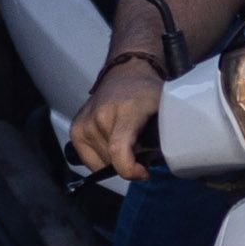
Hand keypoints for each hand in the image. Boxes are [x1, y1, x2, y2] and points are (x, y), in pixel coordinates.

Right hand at [71, 58, 164, 179]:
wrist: (125, 73)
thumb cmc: (147, 94)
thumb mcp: (166, 109)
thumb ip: (169, 133)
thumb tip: (168, 159)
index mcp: (126, 110)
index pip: (118, 149)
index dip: (130, 170)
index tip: (143, 172)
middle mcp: (101, 115)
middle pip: (112, 161)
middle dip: (128, 163)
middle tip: (140, 149)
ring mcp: (85, 121)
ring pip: (100, 162)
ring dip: (115, 161)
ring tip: (126, 143)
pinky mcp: (76, 128)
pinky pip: (88, 160)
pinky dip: (101, 159)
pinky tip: (112, 145)